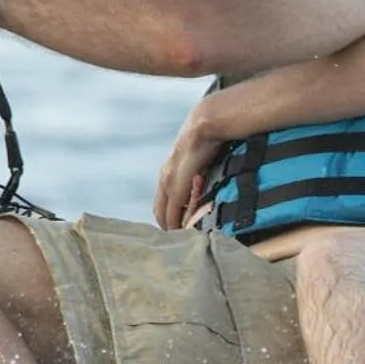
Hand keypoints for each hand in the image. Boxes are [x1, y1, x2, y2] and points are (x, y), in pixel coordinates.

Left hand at [154, 100, 227, 229]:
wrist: (204, 125)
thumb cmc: (206, 140)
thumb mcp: (199, 161)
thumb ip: (198, 174)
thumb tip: (206, 180)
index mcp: (168, 173)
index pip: (162, 201)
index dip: (167, 215)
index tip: (176, 226)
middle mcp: (164, 179)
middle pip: (158, 210)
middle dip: (165, 225)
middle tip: (176, 238)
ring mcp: (168, 183)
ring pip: (162, 214)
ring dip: (170, 227)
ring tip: (179, 237)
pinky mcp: (175, 186)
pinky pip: (171, 213)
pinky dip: (174, 224)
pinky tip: (181, 231)